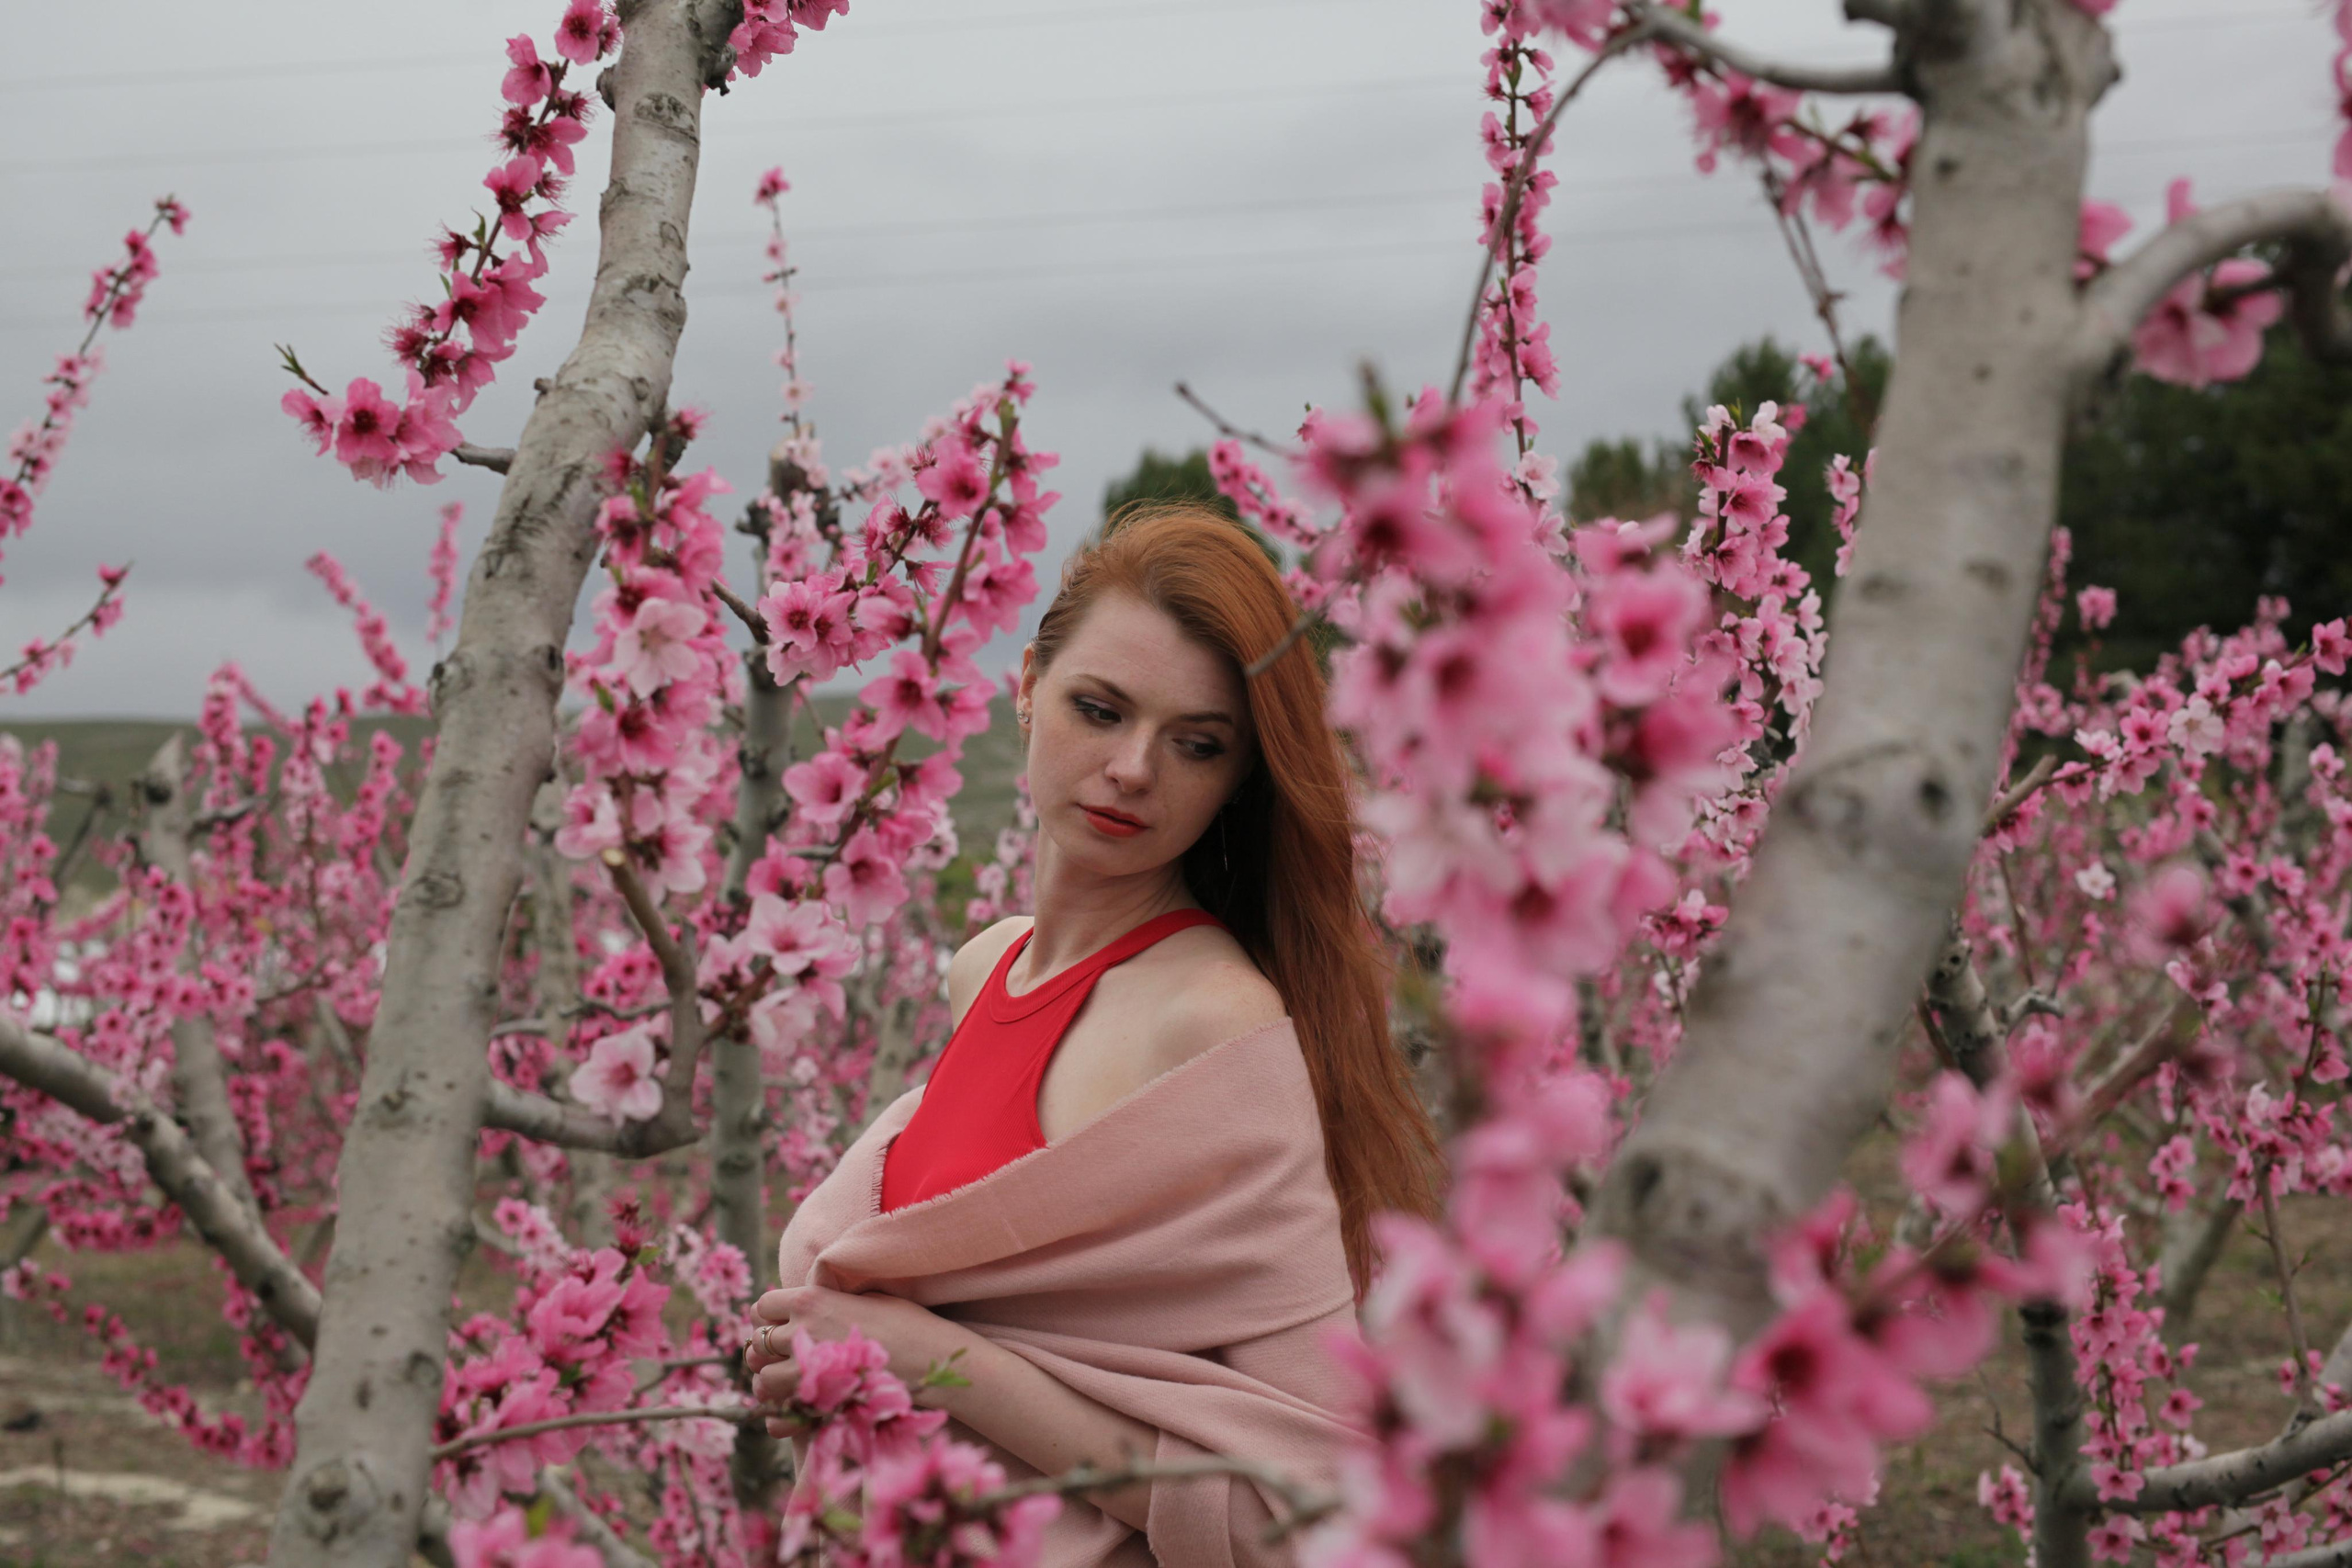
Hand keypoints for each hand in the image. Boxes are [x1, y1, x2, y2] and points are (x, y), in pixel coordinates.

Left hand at [744, 1284, 957, 1437]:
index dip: (768, 1317)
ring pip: (762, 1380)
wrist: (932, 1357)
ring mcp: (806, 1370)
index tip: (780, 1325)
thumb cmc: (906, 1321)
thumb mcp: (864, 1295)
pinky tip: (791, 1414)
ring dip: (771, 1384)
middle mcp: (801, 1332)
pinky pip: (778, 1415)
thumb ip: (827, 1299)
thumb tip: (805, 1304)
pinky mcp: (817, 1403)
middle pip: (757, 1344)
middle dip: (766, 1353)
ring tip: (791, 1385)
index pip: (762, 1306)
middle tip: (784, 1358)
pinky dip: (779, 1418)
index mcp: (811, 1300)